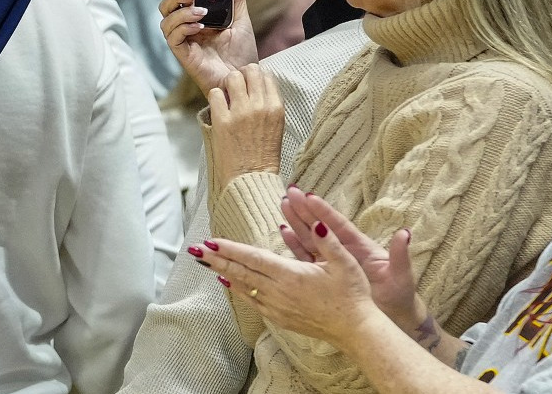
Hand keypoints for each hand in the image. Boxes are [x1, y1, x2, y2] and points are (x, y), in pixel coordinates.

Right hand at [159, 0, 257, 93]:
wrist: (245, 77)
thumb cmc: (242, 52)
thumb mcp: (242, 19)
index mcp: (197, 16)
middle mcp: (186, 27)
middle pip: (166, 6)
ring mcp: (184, 41)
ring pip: (166, 20)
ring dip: (181, 11)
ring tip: (201, 12)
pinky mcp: (183, 54)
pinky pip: (173, 37)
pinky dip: (183, 28)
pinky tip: (199, 27)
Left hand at [194, 231, 382, 348]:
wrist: (355, 330)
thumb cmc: (352, 295)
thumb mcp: (344, 261)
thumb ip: (327, 239)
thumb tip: (317, 221)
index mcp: (291, 276)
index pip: (253, 259)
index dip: (230, 249)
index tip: (210, 242)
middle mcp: (279, 293)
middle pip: (241, 273)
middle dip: (217, 260)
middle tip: (196, 251)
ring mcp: (277, 308)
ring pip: (243, 288)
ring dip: (224, 273)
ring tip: (207, 263)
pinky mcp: (280, 318)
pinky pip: (252, 301)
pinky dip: (238, 290)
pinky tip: (230, 283)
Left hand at [207, 62, 284, 181]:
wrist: (251, 180)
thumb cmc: (263, 157)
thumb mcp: (276, 128)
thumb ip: (269, 106)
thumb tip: (258, 88)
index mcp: (276, 109)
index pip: (267, 76)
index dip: (257, 78)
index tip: (251, 85)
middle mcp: (260, 107)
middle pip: (251, 71)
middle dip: (242, 76)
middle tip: (237, 87)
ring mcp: (241, 112)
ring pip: (232, 78)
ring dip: (228, 84)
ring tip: (228, 96)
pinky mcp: (222, 120)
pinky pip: (216, 93)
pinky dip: (216, 98)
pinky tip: (219, 108)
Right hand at [279, 188, 425, 336]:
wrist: (392, 317)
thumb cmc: (399, 294)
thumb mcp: (400, 274)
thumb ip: (400, 254)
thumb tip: (405, 233)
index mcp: (360, 246)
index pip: (339, 225)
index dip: (324, 211)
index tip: (309, 196)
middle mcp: (344, 250)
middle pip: (320, 226)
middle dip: (305, 209)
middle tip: (289, 193)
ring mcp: (333, 261)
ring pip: (310, 238)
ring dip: (297, 222)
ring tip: (284, 205)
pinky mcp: (325, 274)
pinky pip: (306, 257)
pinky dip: (295, 244)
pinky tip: (284, 231)